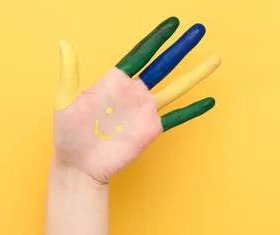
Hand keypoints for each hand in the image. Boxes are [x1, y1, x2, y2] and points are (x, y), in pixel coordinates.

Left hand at [52, 16, 220, 184]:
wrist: (80, 166)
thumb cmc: (70, 135)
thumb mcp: (65, 102)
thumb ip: (70, 74)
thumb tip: (64, 44)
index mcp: (115, 81)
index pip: (141, 54)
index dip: (157, 38)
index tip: (173, 24)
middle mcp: (134, 92)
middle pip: (164, 65)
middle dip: (182, 48)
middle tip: (199, 30)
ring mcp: (145, 111)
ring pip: (176, 88)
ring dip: (196, 74)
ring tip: (215, 59)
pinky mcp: (151, 130)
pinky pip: (176, 117)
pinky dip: (193, 110)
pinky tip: (209, 101)